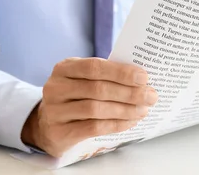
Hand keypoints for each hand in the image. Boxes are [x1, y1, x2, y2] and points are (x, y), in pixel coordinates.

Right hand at [21, 58, 157, 156]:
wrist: (47, 124)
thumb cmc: (75, 97)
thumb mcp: (83, 80)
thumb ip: (106, 76)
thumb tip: (142, 80)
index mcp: (64, 68)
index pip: (95, 67)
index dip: (121, 72)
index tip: (144, 77)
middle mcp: (56, 87)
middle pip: (98, 89)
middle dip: (129, 92)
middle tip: (150, 96)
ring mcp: (55, 111)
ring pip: (96, 109)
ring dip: (125, 110)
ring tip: (143, 110)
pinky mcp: (59, 132)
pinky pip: (93, 128)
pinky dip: (116, 124)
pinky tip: (130, 122)